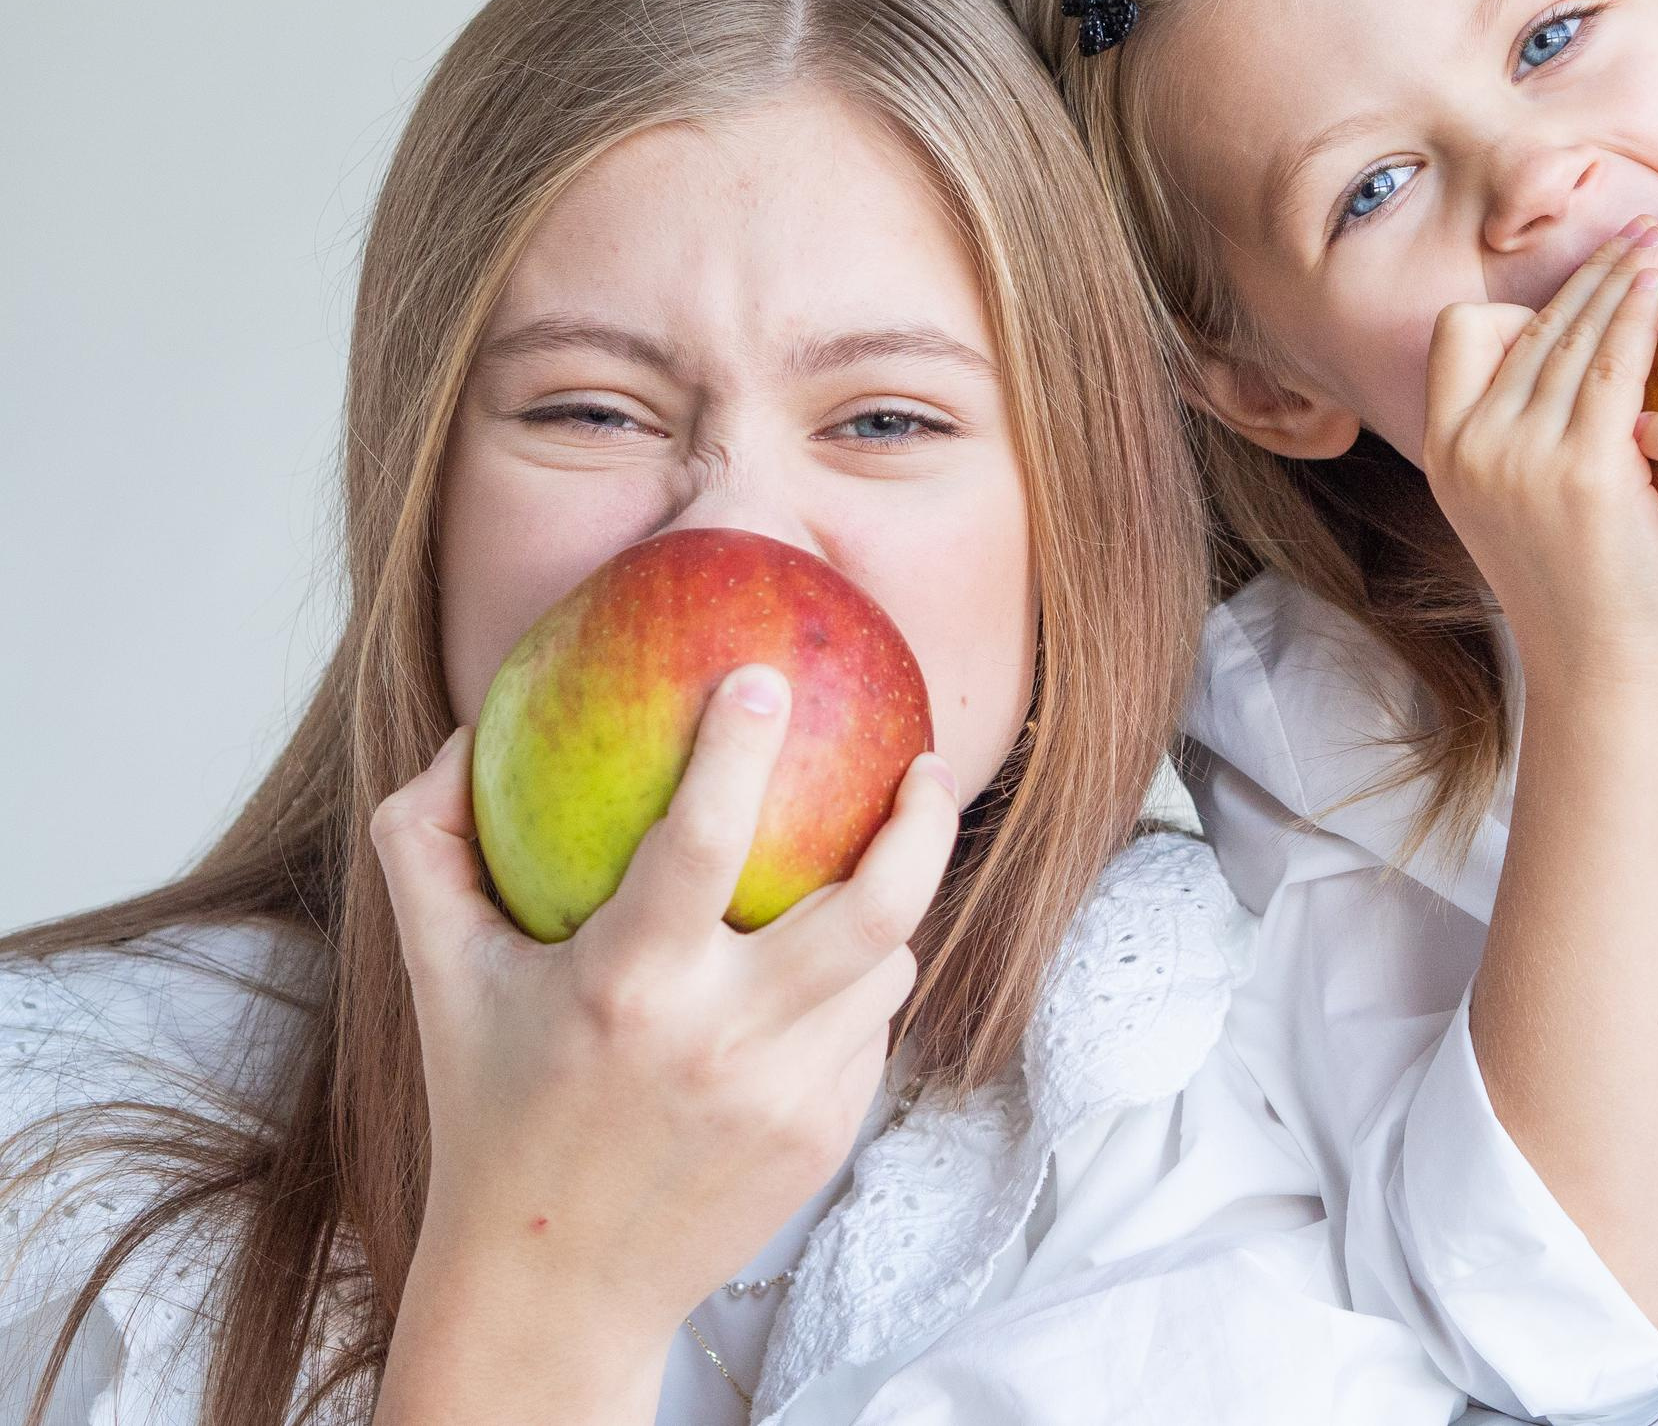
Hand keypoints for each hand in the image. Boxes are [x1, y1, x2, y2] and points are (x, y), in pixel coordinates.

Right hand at [370, 663, 957, 1335]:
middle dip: (919, 819)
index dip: (739, 748)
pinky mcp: (827, 1135)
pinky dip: (854, 985)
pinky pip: (870, 1028)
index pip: (704, 840)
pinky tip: (828, 966)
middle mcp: (722, 1041)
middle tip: (924, 761)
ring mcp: (788, 1095)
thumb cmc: (489, 1108)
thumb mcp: (438, 975)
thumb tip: (461, 729)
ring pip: (887, 963)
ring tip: (869, 858)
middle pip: (874, 907)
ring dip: (885, 905)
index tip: (765, 678)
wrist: (552, 1285)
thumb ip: (427, 843)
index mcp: (627, 988)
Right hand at [1424, 215, 1657, 691]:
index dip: (1523, 303)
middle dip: (1591, 269)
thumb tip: (1585, 365)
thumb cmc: (1584, 597)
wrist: (1601, 676)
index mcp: (1445, 452)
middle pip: (1528, 321)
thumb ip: (1530, 435)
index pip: (1462, 332)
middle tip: (1645, 232)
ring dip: (1623, 273)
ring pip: (1572, 329)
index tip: (1583, 290)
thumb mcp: (1519, 507)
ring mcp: (1519, 456)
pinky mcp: (1581, 470)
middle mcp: (1470, 446)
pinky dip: (1642, 309)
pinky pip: (1613, 362)